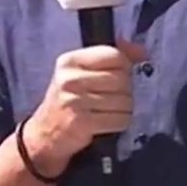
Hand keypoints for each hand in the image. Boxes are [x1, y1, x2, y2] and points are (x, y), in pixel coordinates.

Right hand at [23, 39, 148, 175]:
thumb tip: (141, 51)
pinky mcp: (82, 122)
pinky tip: (105, 124)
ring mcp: (74, 101)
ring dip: (122, 110)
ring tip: (106, 112)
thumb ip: (111, 58)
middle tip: (109, 99)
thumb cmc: (68, 101)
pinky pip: (120, 119)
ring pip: (125, 101)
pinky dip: (119, 123)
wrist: (45, 134)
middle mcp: (70, 78)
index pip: (114, 55)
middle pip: (122, 79)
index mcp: (69, 61)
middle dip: (123, 92)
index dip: (124, 67)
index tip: (117, 77)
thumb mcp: (81, 73)